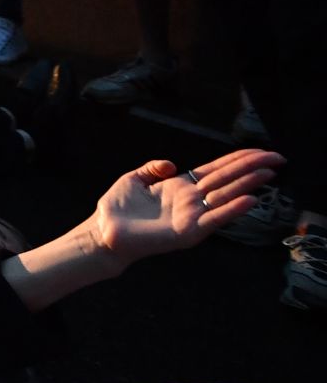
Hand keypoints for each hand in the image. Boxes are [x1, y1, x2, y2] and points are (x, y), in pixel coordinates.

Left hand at [86, 148, 283, 270]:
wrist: (104, 232)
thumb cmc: (118, 208)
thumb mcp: (134, 179)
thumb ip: (153, 168)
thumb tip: (172, 164)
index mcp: (181, 186)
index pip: (216, 169)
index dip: (238, 160)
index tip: (261, 151)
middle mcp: (192, 200)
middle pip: (227, 179)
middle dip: (252, 168)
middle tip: (278, 158)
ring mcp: (192, 216)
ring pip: (226, 196)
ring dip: (248, 184)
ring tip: (269, 174)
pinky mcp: (187, 232)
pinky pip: (214, 219)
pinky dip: (232, 210)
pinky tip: (250, 200)